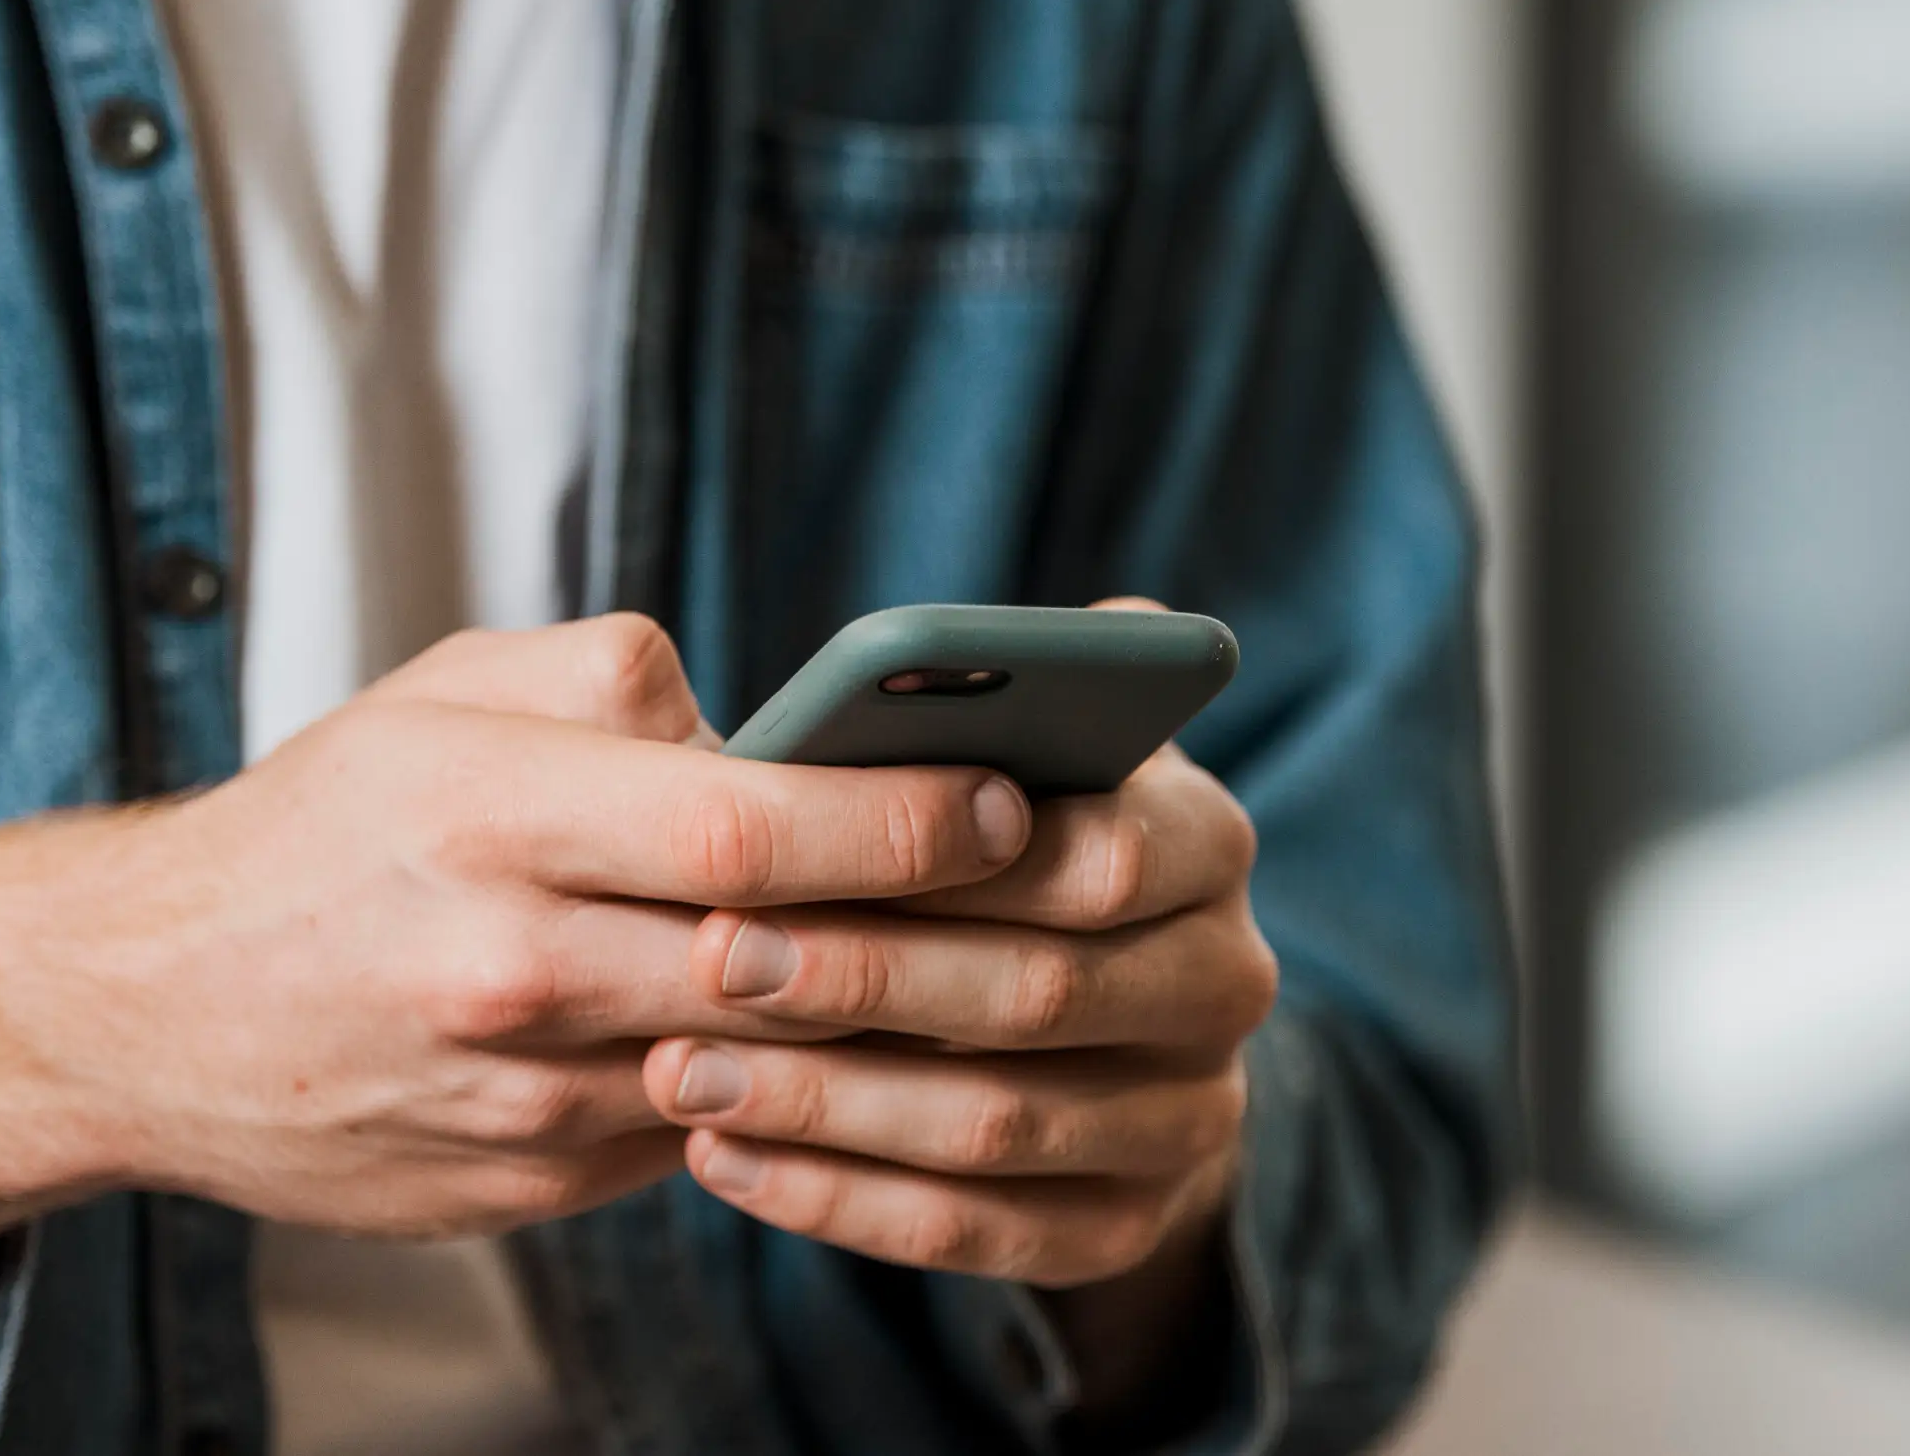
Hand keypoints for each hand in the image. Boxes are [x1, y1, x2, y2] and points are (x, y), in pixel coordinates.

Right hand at [0, 615, 1035, 1265]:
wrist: (148, 1007)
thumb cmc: (325, 821)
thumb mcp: (447, 693)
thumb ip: (620, 682)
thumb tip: (782, 723)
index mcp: (492, 814)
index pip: (747, 829)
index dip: (899, 821)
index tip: (1009, 799)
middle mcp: (506, 967)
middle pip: (781, 966)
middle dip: (940, 937)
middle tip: (1057, 897)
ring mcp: (513, 1100)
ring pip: (757, 1069)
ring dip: (880, 1029)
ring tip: (987, 974)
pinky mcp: (518, 1188)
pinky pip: (692, 1137)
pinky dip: (774, 1092)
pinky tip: (834, 1047)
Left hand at [638, 736, 1271, 1291]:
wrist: (1082, 1010)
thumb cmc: (994, 840)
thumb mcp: (1007, 752)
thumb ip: (975, 707)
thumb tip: (915, 677)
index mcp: (1208, 841)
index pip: (1099, 860)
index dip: (938, 865)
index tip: (783, 850)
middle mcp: (1226, 981)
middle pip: (1040, 994)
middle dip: (862, 979)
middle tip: (713, 959)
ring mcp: (1189, 1118)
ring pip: (997, 1127)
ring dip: (826, 1104)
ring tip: (682, 1072)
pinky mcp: (1125, 1224)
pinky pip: (974, 1234)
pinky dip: (837, 1200)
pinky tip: (722, 1155)